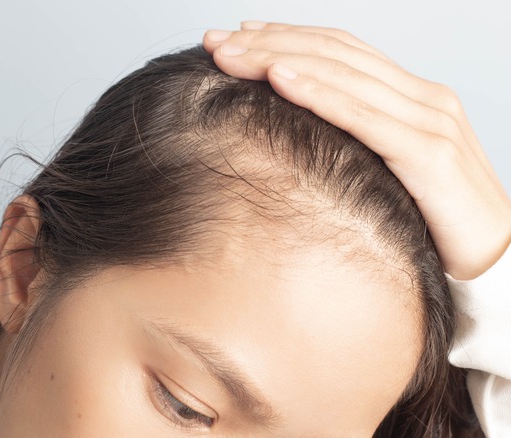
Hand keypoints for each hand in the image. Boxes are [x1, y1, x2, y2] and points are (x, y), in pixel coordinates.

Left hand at [202, 21, 510, 279]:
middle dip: (270, 43)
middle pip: (335, 54)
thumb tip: (296, 138)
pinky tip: (279, 81)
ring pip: (344, 76)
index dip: (286, 38)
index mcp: (411, 97)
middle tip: (215, 42)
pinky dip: (320, 94)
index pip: (340, 51)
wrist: (498, 266)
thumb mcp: (388, 171)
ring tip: (230, 56)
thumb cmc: (435, 221)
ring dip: (280, 60)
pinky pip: (364, 117)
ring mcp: (430, 121)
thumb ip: (354, 144)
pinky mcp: (430, 154)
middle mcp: (422, 98)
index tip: (235, 36)